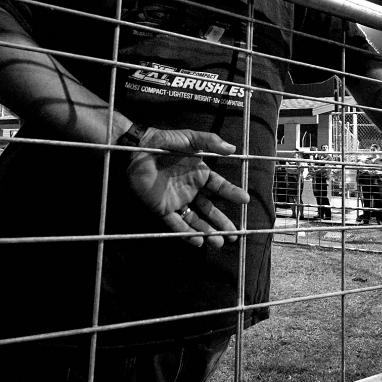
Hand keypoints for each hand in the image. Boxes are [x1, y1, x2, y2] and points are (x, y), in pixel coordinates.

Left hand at [126, 128, 244, 248]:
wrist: (137, 149)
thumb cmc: (164, 142)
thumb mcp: (190, 139)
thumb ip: (210, 142)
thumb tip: (232, 148)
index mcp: (199, 174)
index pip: (219, 187)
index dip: (232, 193)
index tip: (245, 200)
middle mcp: (190, 190)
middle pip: (210, 210)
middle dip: (222, 223)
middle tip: (234, 235)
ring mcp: (177, 201)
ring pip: (195, 220)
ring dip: (207, 232)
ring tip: (219, 242)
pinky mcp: (162, 209)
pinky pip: (176, 224)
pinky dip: (186, 233)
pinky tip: (198, 241)